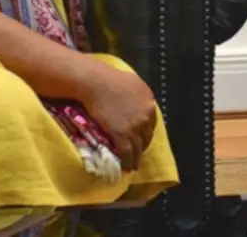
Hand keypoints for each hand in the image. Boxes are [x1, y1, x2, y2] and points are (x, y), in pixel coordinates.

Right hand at [74, 57, 157, 171]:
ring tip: (132, 164)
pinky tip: (125, 167)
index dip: (145, 131)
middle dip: (142, 145)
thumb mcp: (131, 82)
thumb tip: (134, 102)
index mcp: (149, 100)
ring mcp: (135, 125)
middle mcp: (146, 113)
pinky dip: (127, 162)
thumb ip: (136, 95)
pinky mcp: (123, 134)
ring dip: (136, 157)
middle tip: (137, 152)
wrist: (94, 82)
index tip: (141, 138)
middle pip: (147, 135)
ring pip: (139, 146)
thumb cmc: (108, 78)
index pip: (151, 121)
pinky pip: (128, 152)